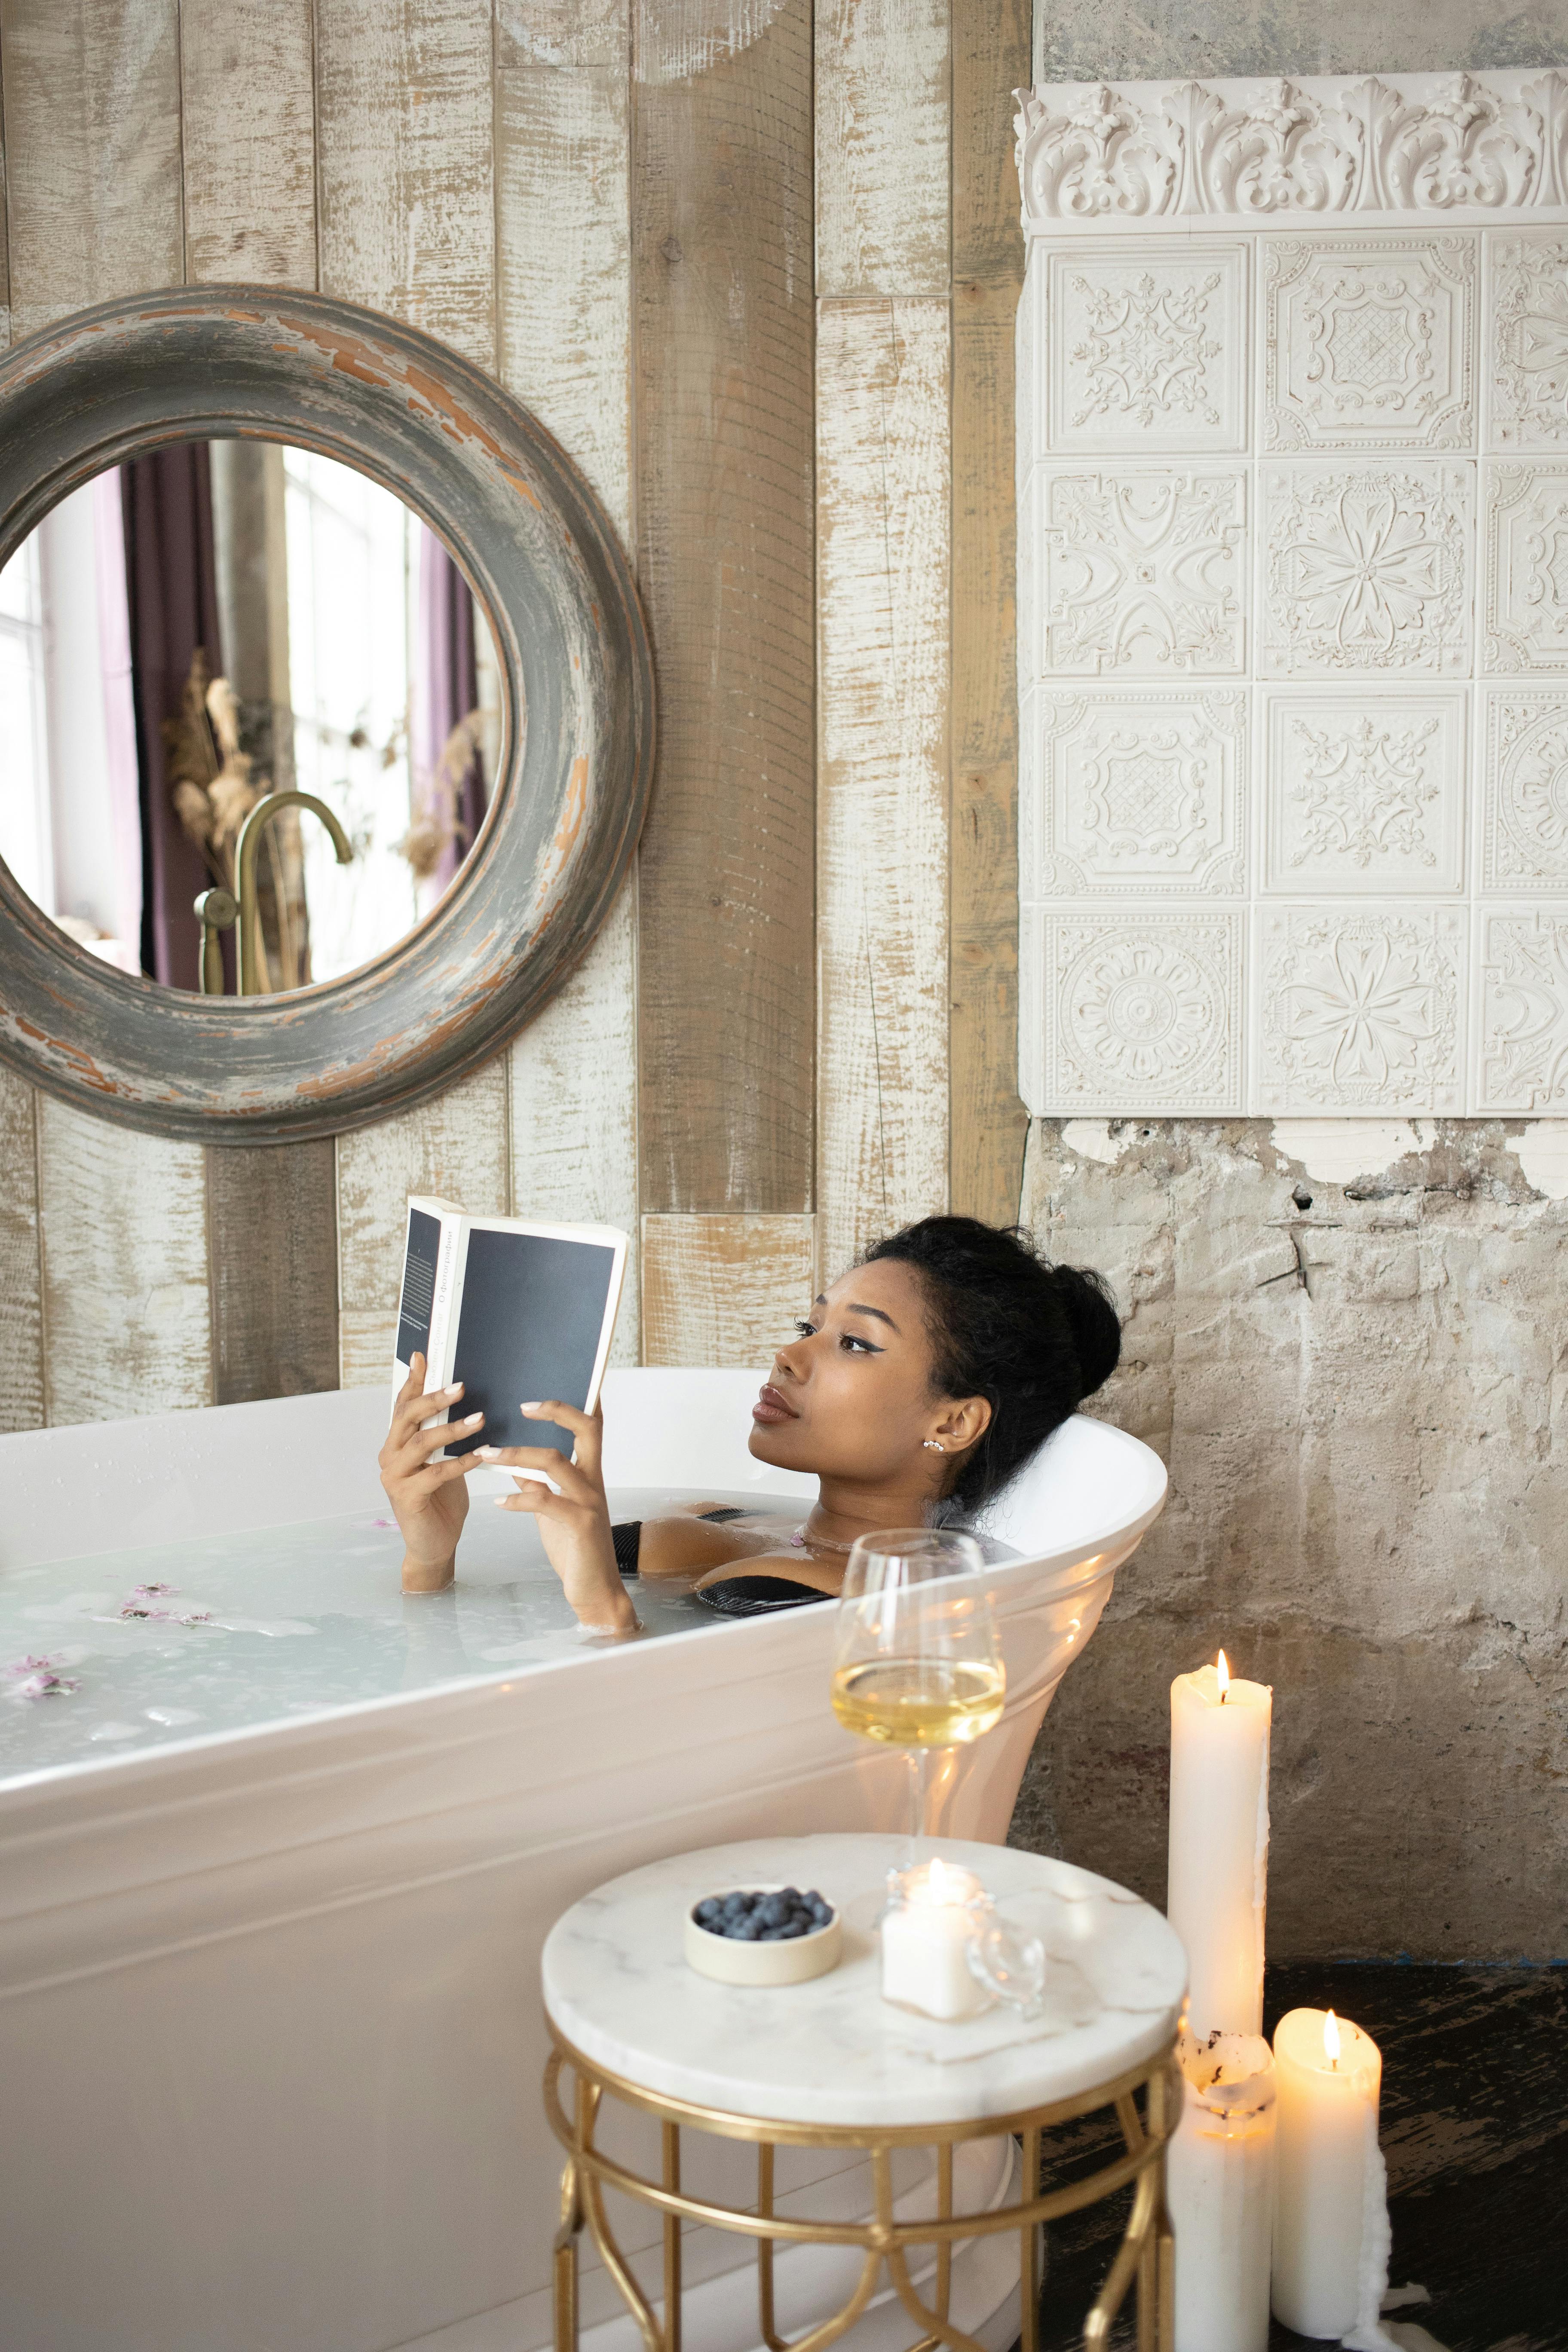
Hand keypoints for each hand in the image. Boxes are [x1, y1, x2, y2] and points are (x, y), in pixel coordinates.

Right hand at [379, 1354, 487, 1592]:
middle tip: (461, 1386)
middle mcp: (390, 1455)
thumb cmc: (442, 1499)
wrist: (434, 1544)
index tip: (423, 1356)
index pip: (402, 1404)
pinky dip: (460, 1462)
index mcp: (396, 1442)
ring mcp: (395, 1477)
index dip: (413, 1380)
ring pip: (421, 1442)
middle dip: (434, 1398)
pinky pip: (435, 1473)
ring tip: (479, 1419)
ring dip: (452, 1428)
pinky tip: (480, 1456)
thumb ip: (443, 1431)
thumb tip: (461, 1396)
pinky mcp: (407, 1497)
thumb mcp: (442, 1458)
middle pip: (408, 1417)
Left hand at [480, 1401, 634, 1633]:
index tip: (547, 1385)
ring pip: (556, 1462)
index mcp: (589, 1474)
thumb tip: (517, 1465)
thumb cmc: (575, 1549)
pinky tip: (498, 1501)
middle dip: (557, 1411)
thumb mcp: (554, 1512)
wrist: (595, 1591)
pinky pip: (545, 1502)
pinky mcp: (579, 1525)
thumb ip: (539, 1486)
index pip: (591, 1426)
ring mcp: (588, 1502)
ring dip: (517, 1454)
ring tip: (487, 1453)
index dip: (578, 1401)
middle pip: (586, 1429)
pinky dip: (518, 1499)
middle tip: (522, 1405)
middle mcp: (593, 1482)